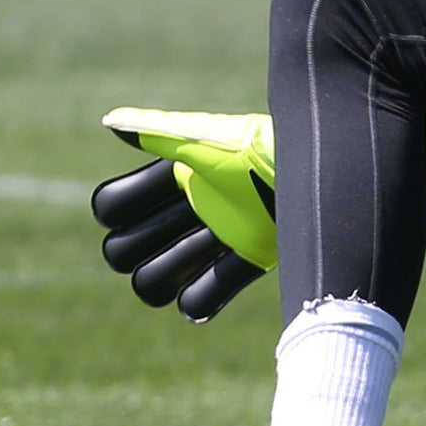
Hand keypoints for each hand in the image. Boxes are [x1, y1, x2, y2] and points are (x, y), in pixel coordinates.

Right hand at [91, 109, 277, 322]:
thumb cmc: (258, 147)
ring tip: (209, 240)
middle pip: (120, 251)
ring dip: (170, 269)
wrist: (316, 171)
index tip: (168, 183)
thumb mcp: (206, 138)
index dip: (124, 205)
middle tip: (186, 215)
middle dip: (142, 240)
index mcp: (172, 178)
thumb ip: (159, 132)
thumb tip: (109, 122)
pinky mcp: (244, 261)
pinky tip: (218, 275)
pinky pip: (196, 303)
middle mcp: (185, 211)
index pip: (111, 208)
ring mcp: (212, 240)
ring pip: (150, 282)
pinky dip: (199, 299)